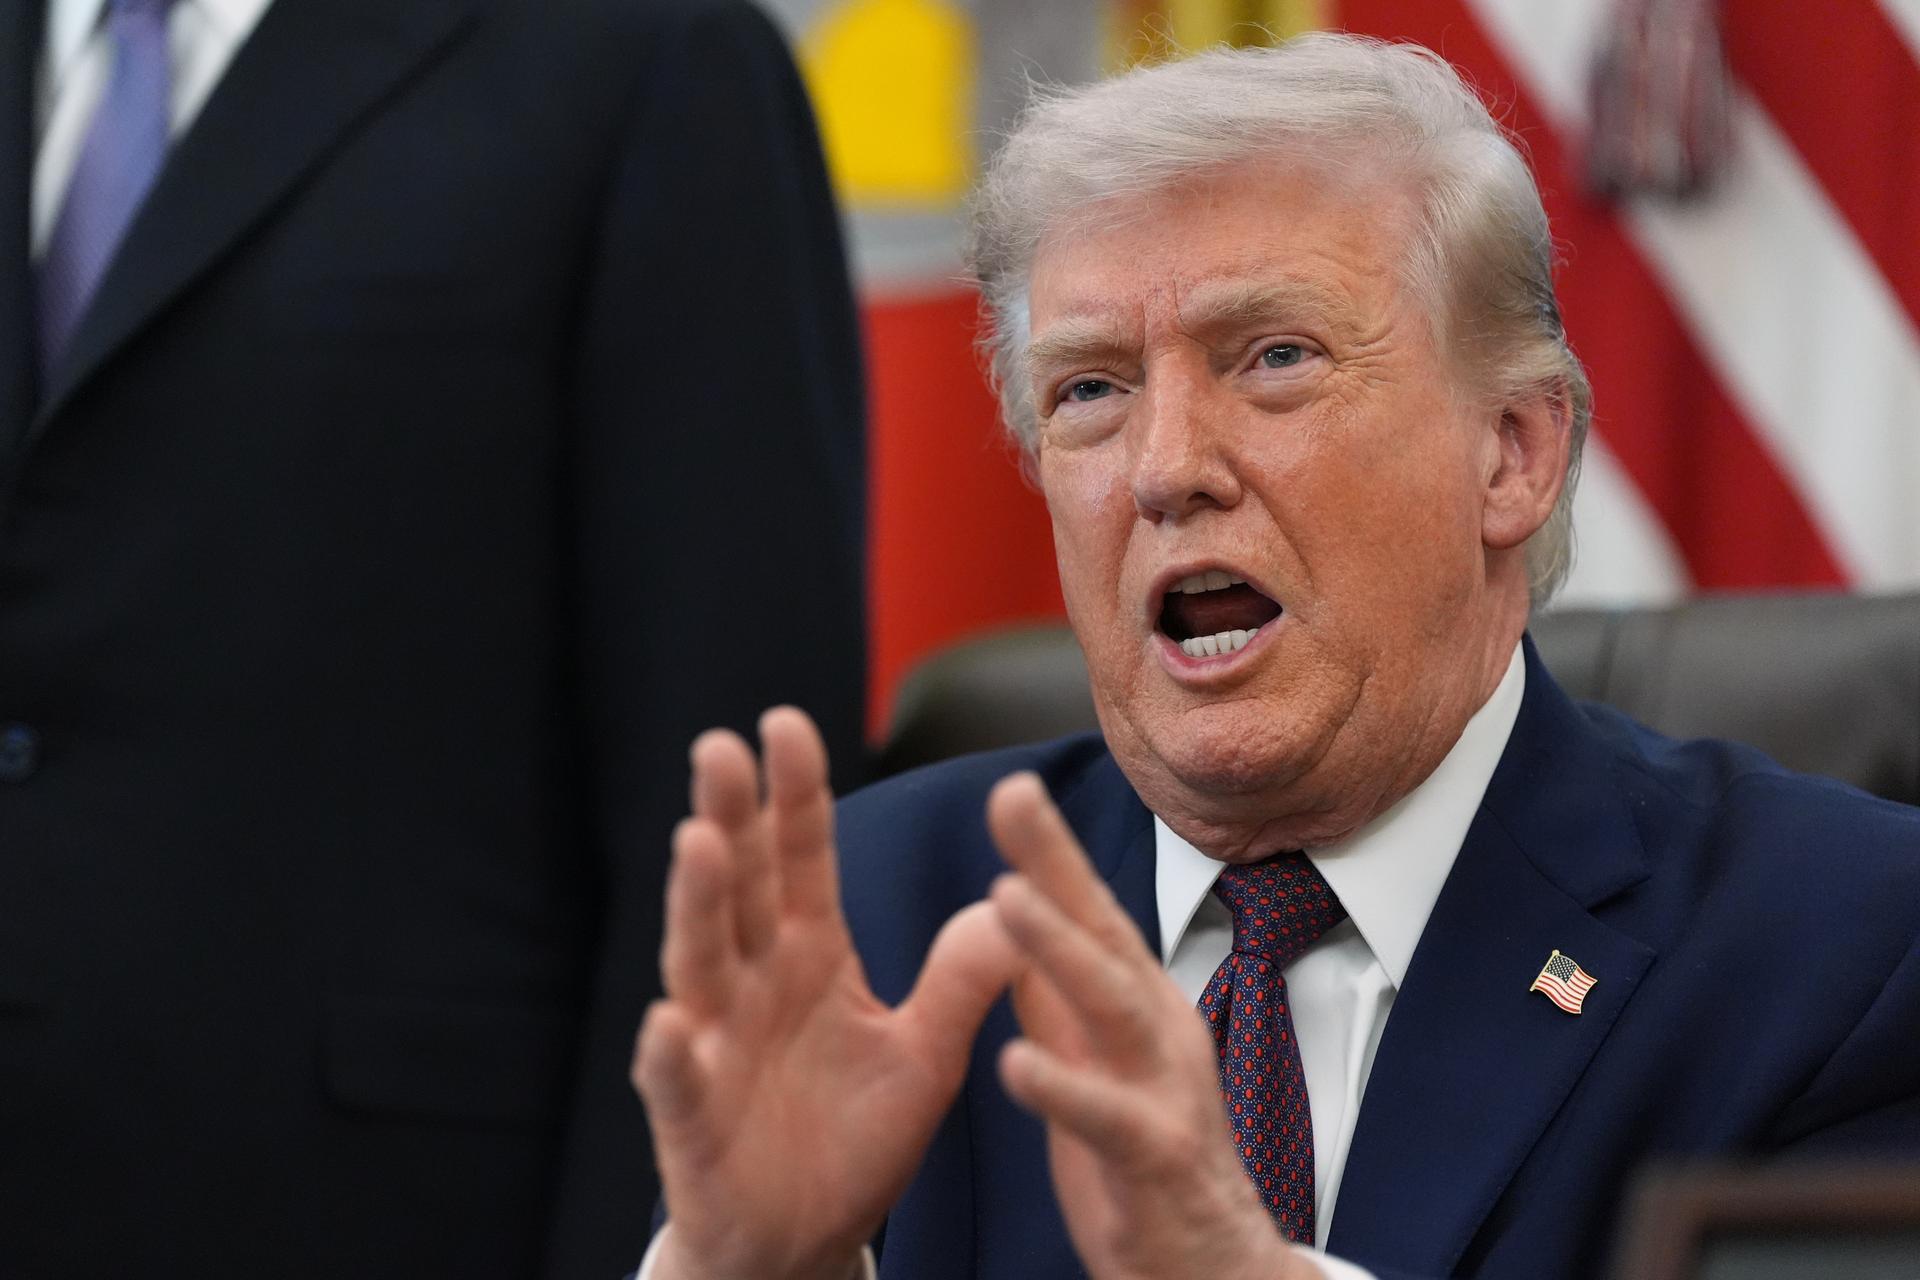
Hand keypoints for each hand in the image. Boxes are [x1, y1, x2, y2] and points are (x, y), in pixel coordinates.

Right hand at [632, 708, 1020, 1279]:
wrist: (803, 1241)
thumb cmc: (852, 1138)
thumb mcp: (925, 1055)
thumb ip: (960, 979)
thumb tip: (1011, 902)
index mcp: (810, 957)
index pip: (800, 861)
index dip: (795, 796)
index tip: (788, 723)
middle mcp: (754, 985)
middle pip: (740, 889)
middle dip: (731, 819)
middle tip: (722, 748)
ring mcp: (717, 1047)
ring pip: (702, 963)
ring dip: (697, 905)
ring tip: (699, 842)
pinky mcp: (694, 1122)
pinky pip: (679, 1083)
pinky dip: (671, 1054)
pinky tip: (668, 1019)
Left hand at [984, 773, 1322, 1279]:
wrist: (1213, 1270)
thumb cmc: (1146, 1163)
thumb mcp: (1094, 1064)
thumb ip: (1058, 1001)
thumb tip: (1019, 930)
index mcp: (1138, 1008)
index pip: (1091, 915)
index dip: (1051, 851)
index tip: (1010, 787)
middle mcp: (1160, 1033)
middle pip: (1107, 934)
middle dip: (1058, 865)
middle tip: (1012, 797)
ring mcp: (1166, 1092)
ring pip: (1113, 1007)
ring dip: (1061, 948)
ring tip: (1005, 896)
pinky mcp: (1159, 1161)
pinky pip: (1110, 1121)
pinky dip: (1065, 1089)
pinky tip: (1014, 1062)